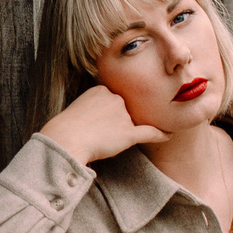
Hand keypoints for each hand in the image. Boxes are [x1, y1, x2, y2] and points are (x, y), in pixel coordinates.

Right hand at [39, 83, 169, 167]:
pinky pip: (150, 132)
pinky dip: (160, 134)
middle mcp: (115, 98)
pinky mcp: (128, 133)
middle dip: (115, 123)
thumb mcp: (76, 109)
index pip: (112, 100)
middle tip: (97, 134)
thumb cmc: (65, 130)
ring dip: (123, 134)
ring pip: (131, 123)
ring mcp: (123, 116)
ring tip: (106, 142)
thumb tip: (100, 120)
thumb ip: (92, 108)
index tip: (95, 123)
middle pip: (123, 110)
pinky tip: (169, 134)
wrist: (64, 140)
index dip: (106, 114)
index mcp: (101, 90)